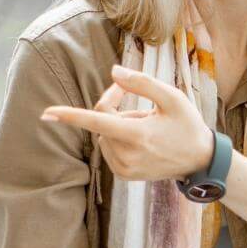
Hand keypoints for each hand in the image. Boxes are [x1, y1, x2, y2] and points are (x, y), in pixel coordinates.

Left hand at [41, 65, 213, 182]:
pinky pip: (109, 148)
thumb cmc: (187, 125)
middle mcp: (127, 155)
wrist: (200, 161)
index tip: (46, 114)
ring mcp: (125, 168)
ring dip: (117, 124)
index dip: (70, 116)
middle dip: (111, 105)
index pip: (97, 121)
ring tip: (146, 125)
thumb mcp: (172, 97)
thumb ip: (142, 83)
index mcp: (137, 135)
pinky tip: (142, 140)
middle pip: (101, 121)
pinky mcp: (124, 175)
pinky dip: (119, 139)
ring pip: (104, 135)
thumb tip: (113, 72)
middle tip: (129, 93)